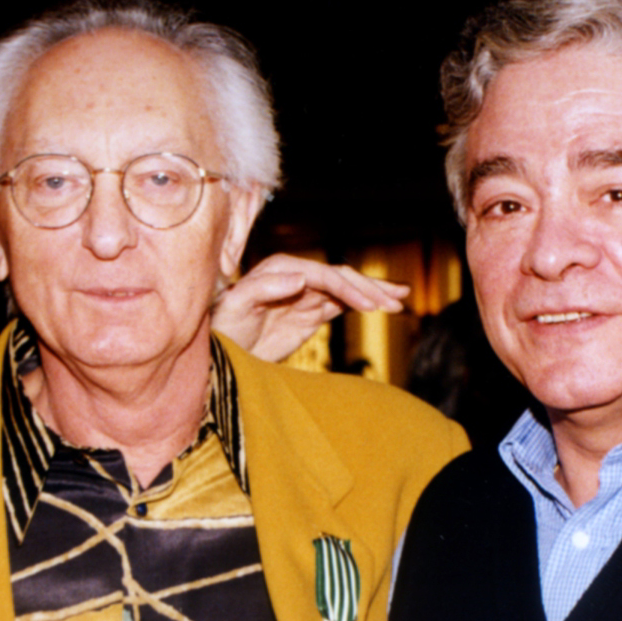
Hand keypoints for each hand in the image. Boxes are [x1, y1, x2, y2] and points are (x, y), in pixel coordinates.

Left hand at [212, 255, 408, 362]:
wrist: (221, 351)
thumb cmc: (223, 327)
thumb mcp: (237, 306)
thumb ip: (265, 288)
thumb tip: (303, 274)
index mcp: (280, 269)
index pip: (322, 274)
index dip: (347, 287)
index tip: (368, 304)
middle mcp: (296, 275)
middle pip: (340, 278)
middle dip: (368, 289)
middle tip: (395, 301)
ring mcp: (306, 293)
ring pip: (347, 289)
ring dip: (373, 294)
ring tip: (400, 300)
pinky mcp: (311, 311)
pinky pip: (343, 303)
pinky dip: (365, 304)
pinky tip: (385, 306)